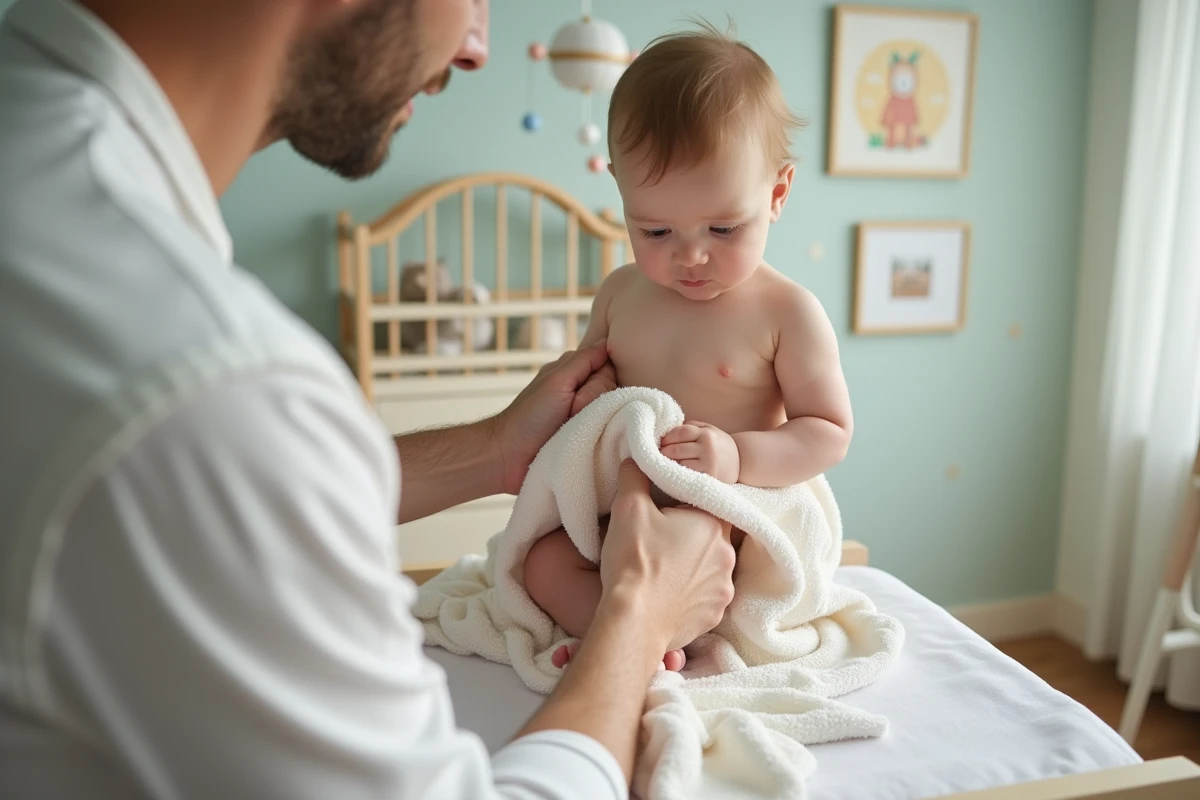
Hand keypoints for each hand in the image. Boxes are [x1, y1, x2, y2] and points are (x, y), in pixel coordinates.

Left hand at [495, 340, 610, 493]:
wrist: (512, 456)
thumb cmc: (529, 416)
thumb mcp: (557, 381)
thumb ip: (583, 360)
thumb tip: (606, 342)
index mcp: (573, 373)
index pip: (608, 365)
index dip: (600, 378)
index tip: (580, 389)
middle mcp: (583, 391)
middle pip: (612, 387)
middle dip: (592, 399)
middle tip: (569, 411)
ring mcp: (588, 415)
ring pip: (613, 408)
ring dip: (594, 417)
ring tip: (571, 427)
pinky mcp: (591, 436)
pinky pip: (611, 429)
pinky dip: (600, 432)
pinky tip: (584, 438)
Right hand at [599, 460, 735, 652]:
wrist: (633, 620)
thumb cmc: (634, 560)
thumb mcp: (628, 507)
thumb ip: (635, 476)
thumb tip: (637, 459)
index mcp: (714, 524)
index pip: (712, 503)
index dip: (690, 504)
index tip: (672, 510)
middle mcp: (728, 555)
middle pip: (712, 536)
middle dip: (691, 536)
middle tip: (662, 540)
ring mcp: (723, 588)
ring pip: (710, 568)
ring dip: (692, 566)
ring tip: (663, 570)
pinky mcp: (714, 616)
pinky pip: (706, 597)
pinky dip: (691, 594)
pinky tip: (668, 593)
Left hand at [660, 421, 739, 482]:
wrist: (742, 462)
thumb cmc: (719, 445)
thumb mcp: (709, 429)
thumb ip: (691, 427)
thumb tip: (667, 429)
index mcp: (706, 434)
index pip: (680, 432)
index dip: (666, 437)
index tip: (659, 442)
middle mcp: (708, 448)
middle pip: (676, 449)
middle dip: (663, 452)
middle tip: (655, 454)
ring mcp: (708, 464)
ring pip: (679, 464)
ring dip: (667, 464)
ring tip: (660, 463)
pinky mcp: (708, 477)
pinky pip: (686, 475)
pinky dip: (677, 474)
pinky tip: (672, 472)